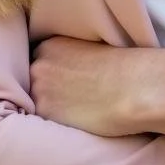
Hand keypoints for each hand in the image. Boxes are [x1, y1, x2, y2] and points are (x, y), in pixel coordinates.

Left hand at [29, 36, 164, 141]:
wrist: (135, 88)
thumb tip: (63, 73)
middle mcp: (39, 63)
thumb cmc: (124, 68)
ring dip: (44, 104)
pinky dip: (50, 122)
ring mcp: (39, 88)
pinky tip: (70, 120)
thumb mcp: (91, 49)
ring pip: (31, 99)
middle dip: (42, 86)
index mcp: (51, 42)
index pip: (35, 58)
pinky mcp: (45, 112)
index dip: (47, 71)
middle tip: (65, 96)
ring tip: (69, 109)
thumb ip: (68, 57)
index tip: (60, 80)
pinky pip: (39, 119)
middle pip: (29, 78)